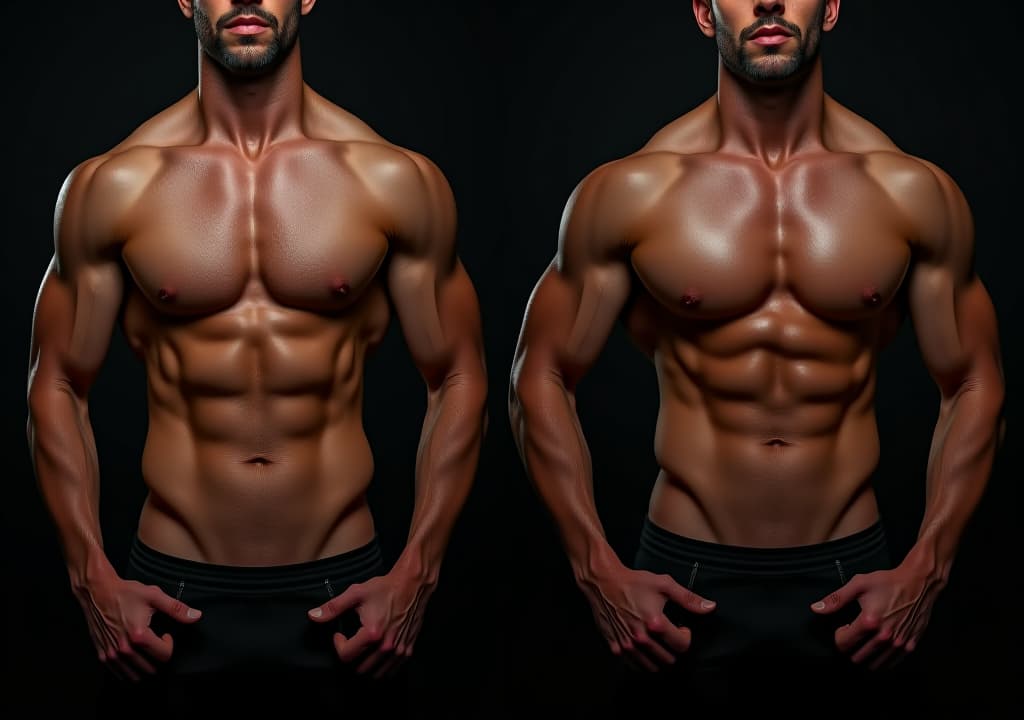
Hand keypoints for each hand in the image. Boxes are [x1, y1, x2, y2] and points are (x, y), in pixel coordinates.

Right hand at [73, 564, 201, 681]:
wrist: (98, 592)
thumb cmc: (126, 593)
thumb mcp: (154, 596)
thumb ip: (176, 609)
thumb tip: (197, 616)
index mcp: (139, 636)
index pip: (164, 656)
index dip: (170, 645)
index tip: (165, 634)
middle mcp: (124, 649)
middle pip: (151, 668)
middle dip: (157, 657)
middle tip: (155, 642)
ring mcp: (112, 654)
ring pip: (135, 675)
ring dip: (144, 666)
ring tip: (145, 649)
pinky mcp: (103, 655)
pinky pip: (119, 674)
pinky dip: (129, 670)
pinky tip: (133, 656)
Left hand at [307, 567, 433, 678]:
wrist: (412, 585)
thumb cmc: (384, 588)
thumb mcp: (356, 593)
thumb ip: (333, 607)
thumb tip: (312, 616)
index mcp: (371, 634)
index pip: (345, 656)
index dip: (338, 645)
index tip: (340, 634)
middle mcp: (386, 646)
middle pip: (360, 669)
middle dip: (352, 657)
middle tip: (351, 642)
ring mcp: (398, 650)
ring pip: (376, 673)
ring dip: (366, 665)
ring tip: (363, 649)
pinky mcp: (408, 649)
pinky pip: (392, 670)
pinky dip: (382, 668)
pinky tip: (377, 655)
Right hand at [578, 563, 715, 671]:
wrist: (603, 582)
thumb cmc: (634, 582)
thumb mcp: (664, 585)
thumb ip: (689, 599)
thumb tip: (711, 607)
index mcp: (655, 623)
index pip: (682, 645)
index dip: (686, 636)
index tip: (681, 628)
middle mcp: (641, 638)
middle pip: (668, 659)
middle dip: (672, 648)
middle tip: (669, 635)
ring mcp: (627, 645)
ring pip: (652, 667)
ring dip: (658, 657)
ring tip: (657, 642)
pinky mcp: (616, 648)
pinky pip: (634, 666)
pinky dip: (642, 661)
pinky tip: (643, 647)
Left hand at [811, 559, 944, 669]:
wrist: (918, 582)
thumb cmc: (887, 581)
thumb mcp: (859, 584)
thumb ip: (836, 599)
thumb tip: (815, 609)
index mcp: (869, 622)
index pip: (843, 644)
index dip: (838, 637)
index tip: (843, 628)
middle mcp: (884, 636)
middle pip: (857, 657)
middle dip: (851, 648)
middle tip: (854, 635)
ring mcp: (899, 643)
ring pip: (875, 664)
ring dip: (866, 656)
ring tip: (865, 641)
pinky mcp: (910, 645)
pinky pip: (892, 663)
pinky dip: (883, 660)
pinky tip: (880, 647)